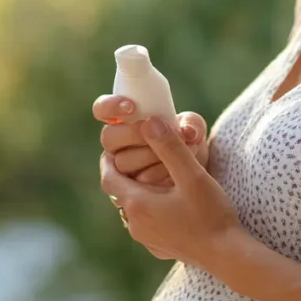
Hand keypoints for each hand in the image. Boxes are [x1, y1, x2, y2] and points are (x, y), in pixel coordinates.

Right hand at [92, 95, 209, 186]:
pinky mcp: (129, 193)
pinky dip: (159, 177)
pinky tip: (178, 174)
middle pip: (109, 137)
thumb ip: (192, 124)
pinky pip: (134, 186)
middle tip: (157, 132)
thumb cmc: (188, 142)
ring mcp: (120, 170)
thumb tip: (188, 131)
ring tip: (183, 153)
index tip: (131, 107)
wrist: (197, 174)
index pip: (102, 109)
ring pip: (123, 162)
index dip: (109, 106)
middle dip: (135, 133)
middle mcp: (117, 145)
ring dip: (153, 155)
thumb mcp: (194, 128)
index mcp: (125, 120)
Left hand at [99, 115, 240, 267]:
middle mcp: (135, 224)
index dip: (108, 160)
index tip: (115, 145)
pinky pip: (144, 223)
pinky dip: (148, 208)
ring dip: (137, 191)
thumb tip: (149, 121)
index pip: (108, 177)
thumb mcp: (192, 175)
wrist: (227, 255)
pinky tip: (166, 201)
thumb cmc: (210, 214)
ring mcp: (147, 239)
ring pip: (132, 208)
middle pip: (119, 192)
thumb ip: (170, 147)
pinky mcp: (159, 247)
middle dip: (124, 173)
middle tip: (135, 154)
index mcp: (137, 204)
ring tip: (152, 174)